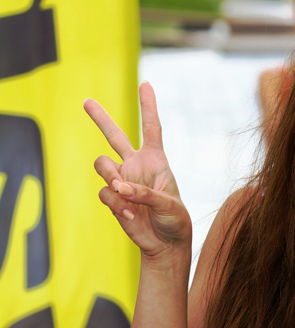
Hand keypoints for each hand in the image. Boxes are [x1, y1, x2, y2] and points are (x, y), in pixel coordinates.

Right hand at [84, 82, 191, 259]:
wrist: (165, 243)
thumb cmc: (174, 220)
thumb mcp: (168, 205)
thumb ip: (145, 194)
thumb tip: (119, 187)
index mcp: (156, 160)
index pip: (152, 128)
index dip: (148, 106)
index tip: (145, 83)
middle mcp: (136, 166)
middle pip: (114, 136)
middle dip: (100, 118)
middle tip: (86, 101)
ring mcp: (122, 181)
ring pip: (101, 164)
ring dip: (109, 176)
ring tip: (122, 190)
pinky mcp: (113, 198)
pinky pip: (104, 193)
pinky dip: (115, 203)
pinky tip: (129, 215)